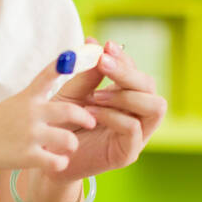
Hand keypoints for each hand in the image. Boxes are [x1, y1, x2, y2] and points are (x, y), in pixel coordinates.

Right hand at [0, 55, 97, 174]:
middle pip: (69, 111)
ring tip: (69, 146)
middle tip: (92, 122)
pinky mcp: (27, 156)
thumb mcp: (16, 102)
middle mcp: (30, 114)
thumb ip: (38, 93)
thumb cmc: (0, 123)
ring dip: (73, 144)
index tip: (76, 54)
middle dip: (85, 118)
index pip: (48, 75)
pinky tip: (57, 161)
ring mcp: (29, 135)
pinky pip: (56, 161)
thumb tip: (63, 73)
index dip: (64, 63)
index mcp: (29, 98)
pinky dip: (61, 162)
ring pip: (68, 139)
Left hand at [41, 37, 167, 182]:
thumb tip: (95, 43)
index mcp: (125, 97)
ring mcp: (136, 135)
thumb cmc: (60, 125)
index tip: (105, 45)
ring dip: (126, 95)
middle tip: (103, 64)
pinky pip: (134, 129)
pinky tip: (91, 113)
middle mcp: (136, 114)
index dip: (124, 58)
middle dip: (128, 72)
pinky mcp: (128, 153)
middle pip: (150, 87)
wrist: (47, 158)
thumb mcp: (71, 95)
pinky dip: (114, 116)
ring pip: (154, 107)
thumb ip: (85, 75)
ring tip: (96, 95)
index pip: (135, 73)